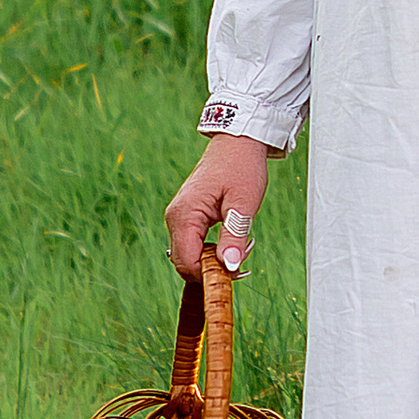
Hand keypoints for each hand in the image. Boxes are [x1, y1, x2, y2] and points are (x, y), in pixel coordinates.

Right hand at [165, 132, 271, 277]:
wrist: (237, 143)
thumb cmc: (241, 167)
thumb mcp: (243, 204)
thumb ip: (234, 236)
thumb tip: (229, 267)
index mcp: (185, 214)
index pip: (187, 262)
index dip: (210, 275)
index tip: (237, 272)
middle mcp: (175, 217)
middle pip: (184, 264)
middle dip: (211, 270)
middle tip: (242, 261)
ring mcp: (178, 217)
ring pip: (188, 256)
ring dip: (212, 261)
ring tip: (239, 247)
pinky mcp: (186, 216)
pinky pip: (191, 244)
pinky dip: (209, 251)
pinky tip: (230, 242)